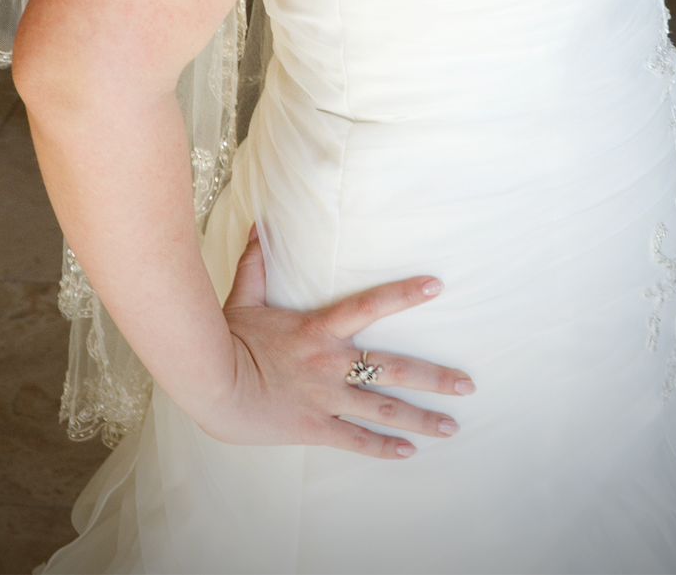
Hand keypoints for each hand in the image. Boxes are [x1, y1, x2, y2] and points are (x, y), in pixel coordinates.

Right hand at [192, 226, 474, 458]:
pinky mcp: (313, 428)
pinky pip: (354, 440)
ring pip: (382, 409)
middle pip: (393, 369)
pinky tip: (410, 451)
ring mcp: (325, 398)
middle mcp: (331, 364)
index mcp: (320, 329)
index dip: (404, 294)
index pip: (370, 305)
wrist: (207, 385)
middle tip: (468, 385)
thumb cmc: (225, 338)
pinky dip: (383, 447)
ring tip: (453, 426)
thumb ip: (258, 263)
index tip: (436, 287)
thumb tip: (258, 224)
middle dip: (434, 378)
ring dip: (420, 418)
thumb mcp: (243, 297)